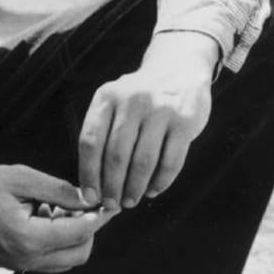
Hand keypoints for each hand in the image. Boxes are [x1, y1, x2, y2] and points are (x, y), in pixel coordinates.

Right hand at [0, 165, 114, 272]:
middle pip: (80, 254)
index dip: (99, 216)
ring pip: (66, 260)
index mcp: (28, 238)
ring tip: (58, 207)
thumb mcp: (17, 178)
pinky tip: (43, 216)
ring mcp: (19, 265)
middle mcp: (27, 259)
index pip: (80, 232)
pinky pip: (48, 260)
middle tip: (81, 203)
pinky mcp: (13, 264)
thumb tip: (88, 198)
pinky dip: (56, 242)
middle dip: (88, 229)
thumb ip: (56, 189)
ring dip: (72, 236)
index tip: (108, 201)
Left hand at [78, 33, 216, 211]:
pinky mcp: (185, 122)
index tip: (89, 196)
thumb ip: (102, 133)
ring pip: (143, 161)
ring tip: (130, 201)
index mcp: (106, 98)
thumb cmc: (137, 97)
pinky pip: (171, 161)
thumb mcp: (113, 101)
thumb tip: (91, 181)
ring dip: (135, 187)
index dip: (88, 173)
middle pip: (116, 155)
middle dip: (111, 186)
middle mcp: (132, 102)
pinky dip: (161, 181)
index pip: (90, 141)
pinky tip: (153, 190)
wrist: (177, 69)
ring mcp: (160, 111)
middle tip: (111, 204)